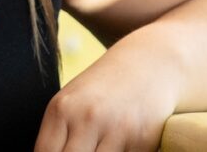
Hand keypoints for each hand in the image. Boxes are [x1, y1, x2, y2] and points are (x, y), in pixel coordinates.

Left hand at [33, 52, 177, 151]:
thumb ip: (59, 133)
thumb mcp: (72, 101)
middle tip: (82, 150)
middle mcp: (87, 118)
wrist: (147, 63)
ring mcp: (116, 129)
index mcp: (62, 108)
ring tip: (98, 148)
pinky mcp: (142, 140)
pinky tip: (119, 147)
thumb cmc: (103, 86)